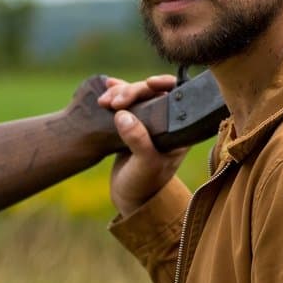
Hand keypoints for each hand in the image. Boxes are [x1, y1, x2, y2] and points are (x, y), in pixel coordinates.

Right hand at [97, 75, 189, 216]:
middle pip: (152, 92)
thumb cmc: (144, 184)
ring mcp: (148, 122)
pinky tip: (106, 87)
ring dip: (120, 93)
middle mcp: (166, 122)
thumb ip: (138, 141)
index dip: (164, 83)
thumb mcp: (145, 165)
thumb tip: (123, 115)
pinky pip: (125, 103)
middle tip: (114, 102)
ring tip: (104, 101)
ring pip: (137, 95)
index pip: (178, 96)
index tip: (148, 83)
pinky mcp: (132, 124)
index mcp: (179, 129)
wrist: (130, 199)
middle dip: (133, 91)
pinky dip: (115, 93)